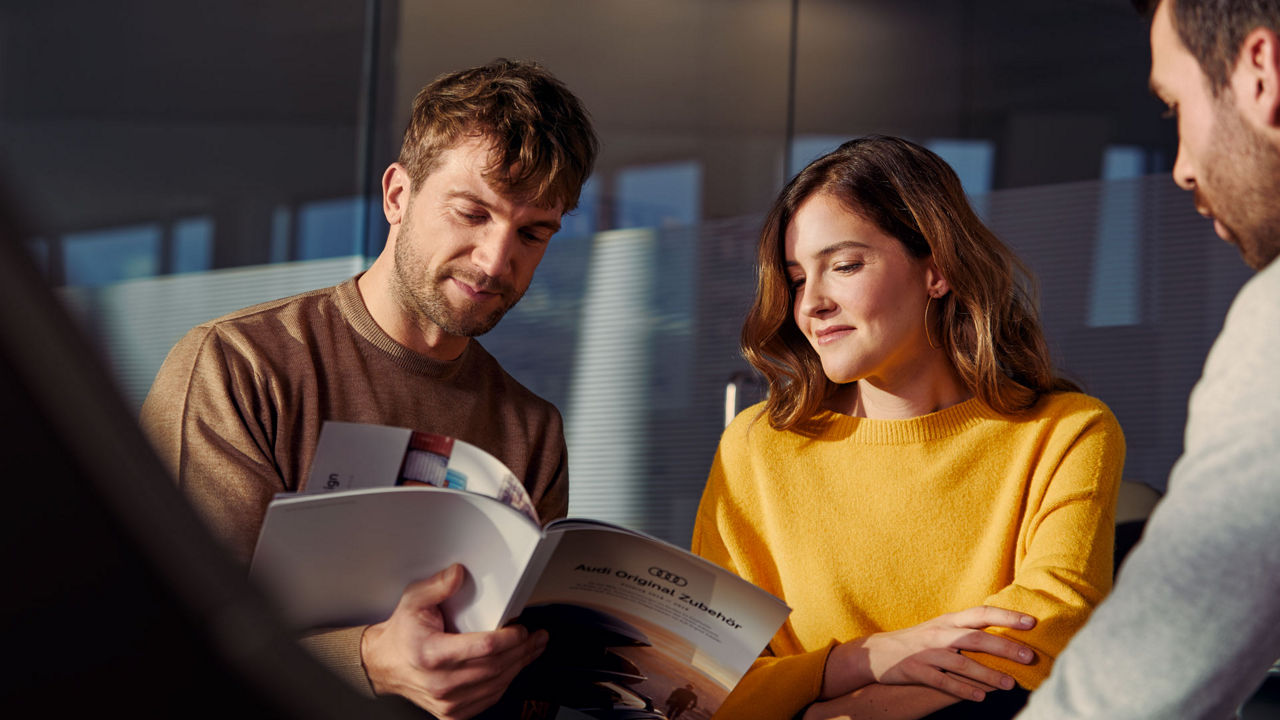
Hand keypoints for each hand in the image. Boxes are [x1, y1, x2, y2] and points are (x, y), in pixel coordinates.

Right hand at [360, 564, 547, 718]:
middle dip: (522, 650)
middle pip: (495, 667)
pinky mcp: (451, 712)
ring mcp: (447, 701)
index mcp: (432, 654)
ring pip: (496, 685)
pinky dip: (505, 683)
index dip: (510, 638)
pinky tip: (513, 668)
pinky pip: (488, 699)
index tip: (521, 629)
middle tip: (536, 637)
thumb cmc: (402, 634)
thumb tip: (458, 574)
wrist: (385, 665)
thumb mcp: (414, 601)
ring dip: (519, 666)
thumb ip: (437, 586)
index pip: (484, 648)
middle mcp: (440, 682)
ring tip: (532, 649)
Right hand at [825, 605, 1036, 702]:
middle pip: (975, 638)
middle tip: (1029, 656)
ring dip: (987, 674)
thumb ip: (967, 631)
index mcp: (948, 621)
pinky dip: (961, 690)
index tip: (1031, 622)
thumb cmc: (918, 641)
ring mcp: (926, 652)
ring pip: (961, 663)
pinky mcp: (916, 670)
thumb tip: (1004, 638)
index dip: (1006, 617)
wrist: (877, 652)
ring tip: (1009, 684)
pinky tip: (979, 697)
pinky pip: (941, 681)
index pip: (981, 614)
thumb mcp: (940, 629)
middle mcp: (939, 634)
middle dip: (1004, 647)